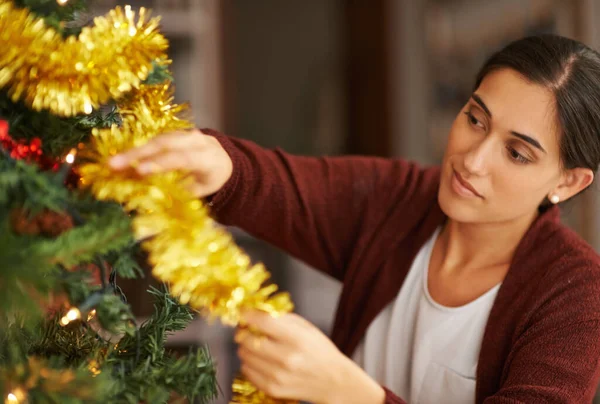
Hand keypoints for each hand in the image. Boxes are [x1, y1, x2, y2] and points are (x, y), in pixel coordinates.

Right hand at [109, 129, 232, 197]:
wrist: (224, 159)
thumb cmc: (211, 179)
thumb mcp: (202, 190)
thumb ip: (180, 192)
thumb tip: (153, 198)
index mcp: (208, 157)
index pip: (182, 158)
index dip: (160, 164)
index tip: (139, 171)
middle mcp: (197, 141)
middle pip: (165, 143)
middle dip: (138, 153)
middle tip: (114, 164)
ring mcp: (186, 133)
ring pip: (158, 139)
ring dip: (134, 150)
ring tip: (113, 162)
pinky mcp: (175, 132)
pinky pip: (156, 138)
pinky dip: (139, 148)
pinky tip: (123, 156)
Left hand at [235, 311, 384, 403]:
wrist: (333, 381)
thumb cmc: (320, 351)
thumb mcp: (306, 327)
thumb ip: (282, 318)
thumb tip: (256, 311)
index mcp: (297, 338)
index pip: (263, 322)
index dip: (248, 314)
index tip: (243, 311)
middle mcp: (286, 358)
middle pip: (248, 340)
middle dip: (243, 331)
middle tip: (247, 328)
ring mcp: (278, 376)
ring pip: (244, 355)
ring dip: (245, 347)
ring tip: (256, 344)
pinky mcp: (273, 389)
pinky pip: (247, 371)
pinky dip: (249, 363)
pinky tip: (260, 359)